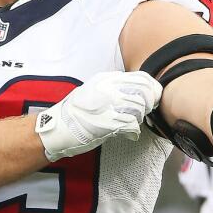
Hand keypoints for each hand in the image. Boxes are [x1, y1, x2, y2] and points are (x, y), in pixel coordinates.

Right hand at [35, 71, 162, 160]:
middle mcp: (109, 89)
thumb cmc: (77, 111)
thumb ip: (115, 87)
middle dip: (149, 103)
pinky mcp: (109, 122)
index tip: (153, 97)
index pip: (141, 78)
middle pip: (144, 92)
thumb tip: (137, 91)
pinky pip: (132, 125)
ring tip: (132, 123)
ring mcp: (109, 105)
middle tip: (145, 112)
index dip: (152, 88)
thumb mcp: (95, 89)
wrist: (59, 127)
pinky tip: (129, 133)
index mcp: (107, 79)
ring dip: (140, 118)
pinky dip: (134, 131)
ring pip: (140, 108)